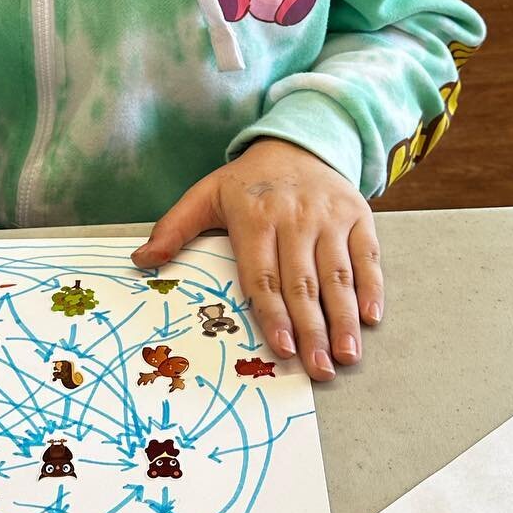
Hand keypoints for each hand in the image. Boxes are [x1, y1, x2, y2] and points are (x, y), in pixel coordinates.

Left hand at [130, 138, 382, 381]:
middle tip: (318, 370)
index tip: (283, 348)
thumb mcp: (206, 194)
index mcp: (254, 216)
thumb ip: (174, 228)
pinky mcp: (358, 215)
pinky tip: (371, 318)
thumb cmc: (248, 182)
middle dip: (312, 329)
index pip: (263, 274)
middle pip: (303, 282)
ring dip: (344, 317)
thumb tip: (140, 260)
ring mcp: (329, 216)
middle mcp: (295, 217)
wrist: (299, 142)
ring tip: (346, 354)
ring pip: (337, 274)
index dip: (273, 314)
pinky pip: (367, 256)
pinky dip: (371, 287)